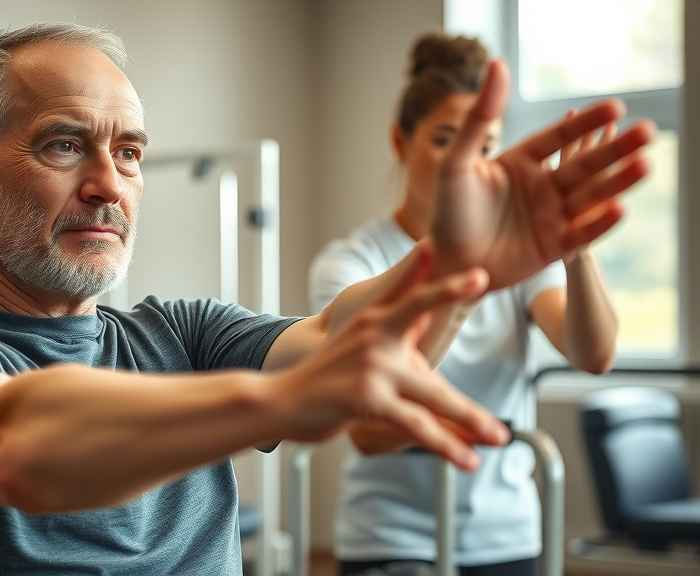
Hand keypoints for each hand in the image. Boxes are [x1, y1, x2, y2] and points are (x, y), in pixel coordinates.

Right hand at [277, 243, 507, 470]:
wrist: (280, 402)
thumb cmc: (325, 379)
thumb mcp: (357, 346)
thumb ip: (397, 338)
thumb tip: (427, 334)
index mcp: (373, 322)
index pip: (404, 288)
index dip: (422, 265)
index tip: (439, 242)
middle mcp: (372, 336)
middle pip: (417, 312)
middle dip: (448, 293)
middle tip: (478, 275)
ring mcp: (370, 367)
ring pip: (433, 393)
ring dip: (471, 419)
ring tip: (499, 435)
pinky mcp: (367, 400)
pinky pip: (417, 425)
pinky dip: (446, 446)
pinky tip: (465, 460)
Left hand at [432, 59, 653, 289]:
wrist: (443, 263)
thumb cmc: (445, 212)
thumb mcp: (457, 161)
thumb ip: (479, 117)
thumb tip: (497, 63)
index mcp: (520, 162)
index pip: (559, 137)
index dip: (586, 123)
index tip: (616, 107)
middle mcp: (541, 186)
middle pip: (584, 164)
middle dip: (615, 149)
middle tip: (648, 131)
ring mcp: (550, 216)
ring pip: (590, 195)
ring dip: (618, 181)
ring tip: (645, 164)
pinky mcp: (553, 246)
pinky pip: (581, 232)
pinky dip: (599, 222)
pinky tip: (620, 207)